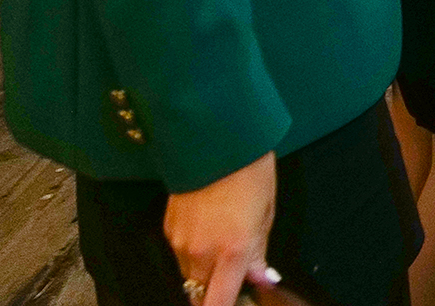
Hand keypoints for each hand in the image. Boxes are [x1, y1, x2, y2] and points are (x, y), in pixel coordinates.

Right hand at [163, 152, 277, 305]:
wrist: (217, 144)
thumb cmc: (250, 176)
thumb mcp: (265, 215)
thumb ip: (259, 253)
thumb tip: (261, 278)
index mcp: (231, 252)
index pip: (218, 304)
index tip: (234, 303)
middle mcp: (201, 254)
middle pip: (199, 294)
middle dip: (214, 291)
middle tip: (232, 277)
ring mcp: (180, 243)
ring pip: (188, 275)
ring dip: (203, 272)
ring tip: (222, 246)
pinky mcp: (168, 230)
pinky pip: (179, 254)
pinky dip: (192, 252)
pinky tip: (208, 231)